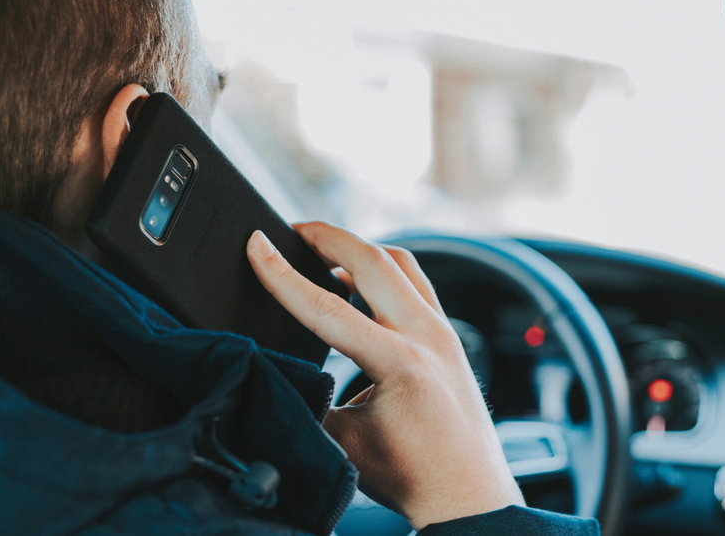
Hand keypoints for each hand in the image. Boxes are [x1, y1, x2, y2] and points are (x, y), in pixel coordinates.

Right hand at [247, 223, 524, 528]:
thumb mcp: (342, 440)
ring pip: (402, 263)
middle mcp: (428, 336)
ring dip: (359, 249)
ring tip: (322, 249)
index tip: (256, 244)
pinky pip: (417, 283)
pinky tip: (360, 280)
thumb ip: (307, 397)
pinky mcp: (450, 336)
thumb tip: (274, 366)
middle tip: (292, 229)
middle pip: (374, 259)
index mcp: (399, 363)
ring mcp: (445, 332)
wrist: (468, 495)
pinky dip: (385, 269)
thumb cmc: (411, 476)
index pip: (327, 306)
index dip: (282, 274)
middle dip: (327, 236)